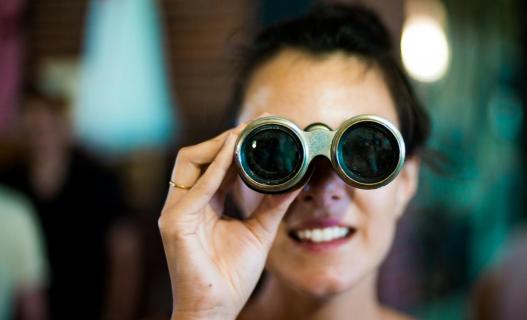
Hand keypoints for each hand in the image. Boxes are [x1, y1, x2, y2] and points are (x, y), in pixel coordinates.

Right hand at [158, 123, 299, 319]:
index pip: (212, 166)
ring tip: (243, 133)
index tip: (258, 131)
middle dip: (222, 139)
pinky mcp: (174, 224)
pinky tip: (233, 152)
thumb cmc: (231, 276)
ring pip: (189, 163)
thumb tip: (298, 179)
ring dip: (216, 145)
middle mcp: (185, 205)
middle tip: (252, 127)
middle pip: (196, 157)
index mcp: (202, 206)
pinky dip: (215, 168)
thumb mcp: (259, 231)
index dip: (232, 146)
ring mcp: (175, 213)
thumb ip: (274, 205)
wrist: (217, 309)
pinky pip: (196, 188)